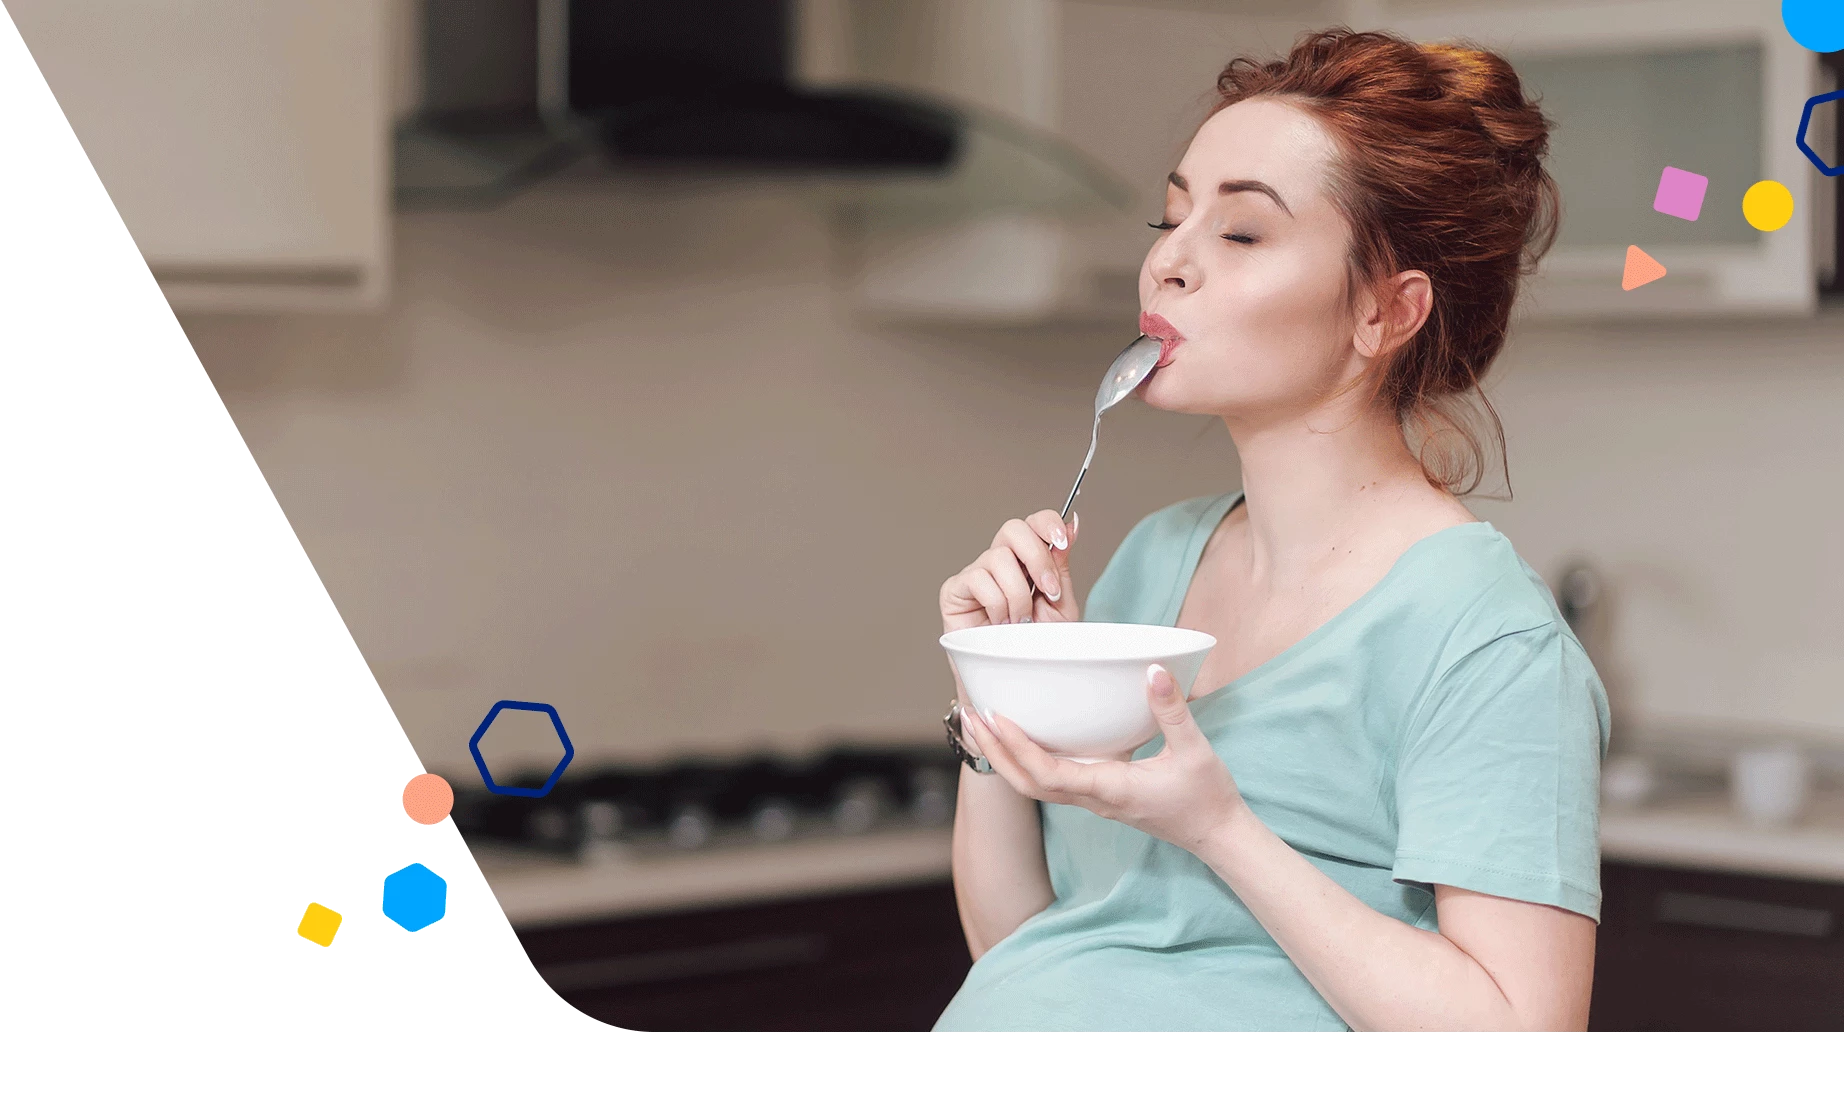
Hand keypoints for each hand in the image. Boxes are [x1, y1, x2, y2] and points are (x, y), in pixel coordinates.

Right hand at [939, 509, 1079, 632]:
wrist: (1012, 676)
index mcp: (1026, 559)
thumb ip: (1061, 565)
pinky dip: (996, 604)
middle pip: (1013, 529)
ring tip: (1020, 620)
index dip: (1048, 523)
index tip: (1063, 541)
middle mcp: (1000, 561)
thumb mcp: (1059, 604)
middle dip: (1037, 557)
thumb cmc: (1034, 644)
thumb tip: (1072, 525)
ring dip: (1017, 594)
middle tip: (1049, 591)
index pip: (1034, 523)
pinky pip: (978, 579)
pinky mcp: (955, 590)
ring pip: (998, 558)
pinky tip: (999, 623)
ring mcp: (976, 573)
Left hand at [960, 663, 1247, 856]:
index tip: (996, 719)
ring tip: (982, 723)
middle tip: (969, 716)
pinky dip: (1026, 760)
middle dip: (994, 752)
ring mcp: (1092, 800)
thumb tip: (1154, 670)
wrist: (1217, 835)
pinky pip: (1050, 781)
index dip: (1018, 748)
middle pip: (1027, 784)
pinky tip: (1020, 736)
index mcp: (1108, 788)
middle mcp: (1092, 798)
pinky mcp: (1098, 795)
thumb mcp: (1195, 750)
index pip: (1048, 774)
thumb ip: (1172, 711)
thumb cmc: (1207, 797)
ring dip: (1004, 756)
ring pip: (1034, 785)